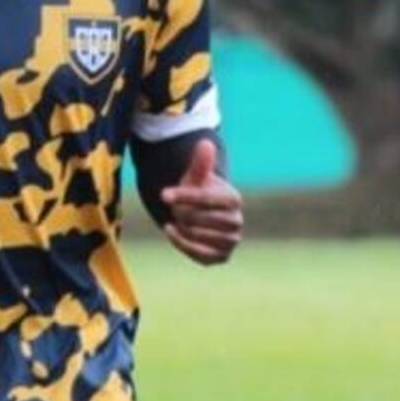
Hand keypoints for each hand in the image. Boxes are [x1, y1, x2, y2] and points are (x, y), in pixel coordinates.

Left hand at [160, 139, 243, 264]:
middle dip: (181, 212)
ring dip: (182, 227)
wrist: (198, 214)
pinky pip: (200, 254)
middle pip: (201, 219)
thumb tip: (205, 143)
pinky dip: (182, 243)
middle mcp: (237, 222)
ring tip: (178, 218)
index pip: (208, 199)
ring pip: (199, 236)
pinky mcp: (221, 257)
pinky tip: (170, 230)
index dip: (185, 196)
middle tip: (174, 207)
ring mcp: (231, 241)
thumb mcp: (195, 176)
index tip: (163, 194)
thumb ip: (200, 163)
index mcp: (234, 200)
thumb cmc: (197, 191)